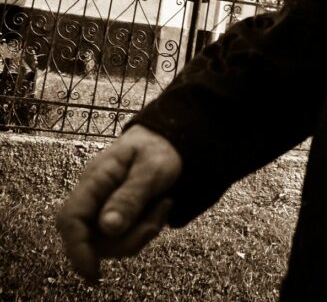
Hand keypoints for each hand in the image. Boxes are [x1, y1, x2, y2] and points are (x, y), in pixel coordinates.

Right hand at [56, 125, 182, 282]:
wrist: (166, 141)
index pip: (70, 218)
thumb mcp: (151, 169)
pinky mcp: (114, 218)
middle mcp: (92, 197)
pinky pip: (124, 239)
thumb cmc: (157, 149)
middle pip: (92, 239)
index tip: (93, 273)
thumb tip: (107, 228)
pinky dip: (144, 229)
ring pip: (111, 243)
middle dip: (128, 239)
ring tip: (164, 204)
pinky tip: (160, 207)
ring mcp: (102, 209)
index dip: (77, 248)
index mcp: (95, 179)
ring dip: (141, 232)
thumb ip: (130, 197)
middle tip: (158, 215)